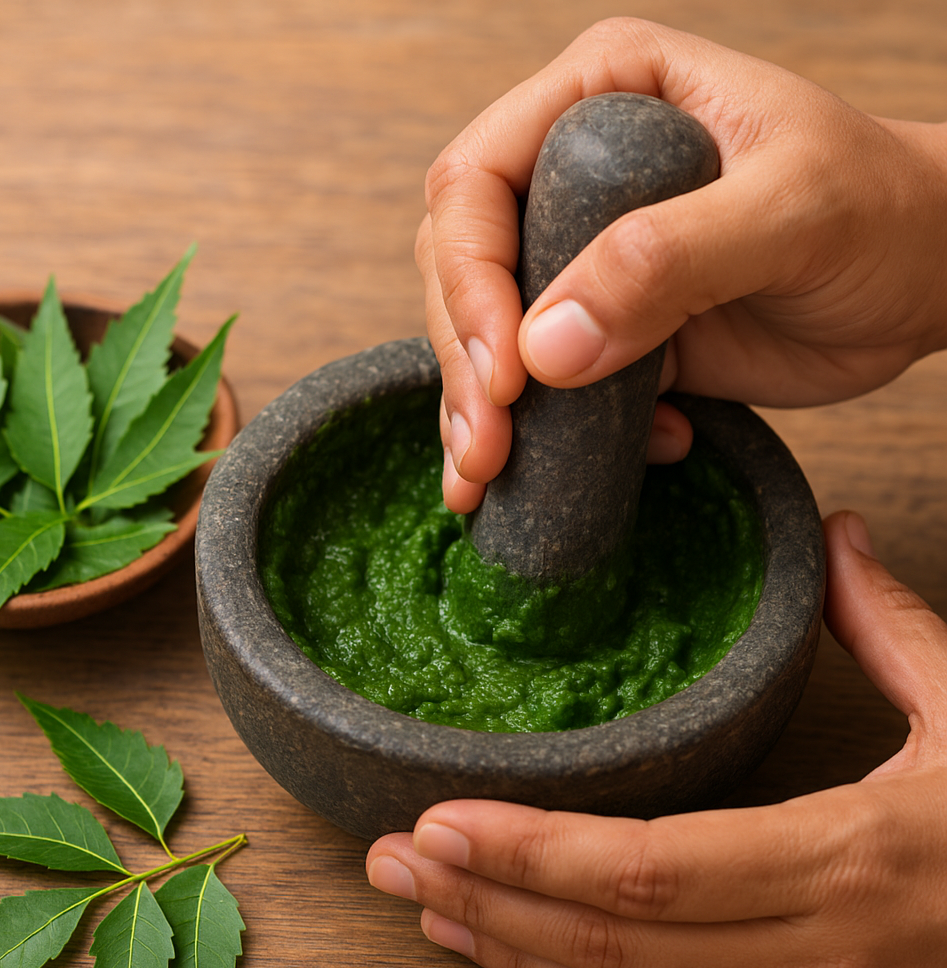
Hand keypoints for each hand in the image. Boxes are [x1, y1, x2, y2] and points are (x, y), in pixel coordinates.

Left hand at [367, 511, 946, 967]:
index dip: (528, 856)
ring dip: (511, 951)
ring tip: (425, 902)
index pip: (642, 873)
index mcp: (843, 861)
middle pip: (609, 946)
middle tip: (388, 859)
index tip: (437, 820)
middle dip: (486, 904)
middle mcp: (812, 955)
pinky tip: (515, 946)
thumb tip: (836, 541)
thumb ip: (891, 626)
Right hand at [423, 18, 946, 510]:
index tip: (510, 369)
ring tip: (488, 475)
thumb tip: (544, 347)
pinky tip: (589, 468)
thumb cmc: (881, 210)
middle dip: (468, 360)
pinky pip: (541, 383)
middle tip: (489, 445)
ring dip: (481, 410)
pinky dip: (539, 437)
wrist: (921, 277)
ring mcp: (584, 256)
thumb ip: (667, 261)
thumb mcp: (792, 211)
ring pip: (488, 331)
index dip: (471, 277)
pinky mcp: (605, 326)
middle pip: (462, 262)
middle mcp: (575, 173)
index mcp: (604, 98)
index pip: (477, 180)